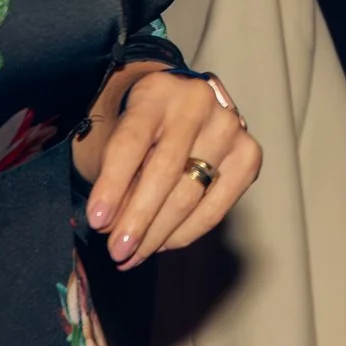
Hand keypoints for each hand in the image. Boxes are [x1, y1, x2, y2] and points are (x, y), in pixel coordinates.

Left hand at [83, 71, 261, 268]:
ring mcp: (229, 127)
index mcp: (156, 91)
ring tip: (133, 255)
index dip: (112, 186)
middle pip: (165, 171)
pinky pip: (216, 207)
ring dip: (158, 233)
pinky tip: (163, 243)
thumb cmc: (139, 127)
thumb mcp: (116, 136)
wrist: (179, 106)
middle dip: (137, 218)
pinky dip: (187, 232)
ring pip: (191, 194)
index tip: (97, 221)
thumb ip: (115, 174)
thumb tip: (112, 225)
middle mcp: (198, 102)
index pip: (131, 142)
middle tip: (116, 251)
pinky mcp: (248, 153)